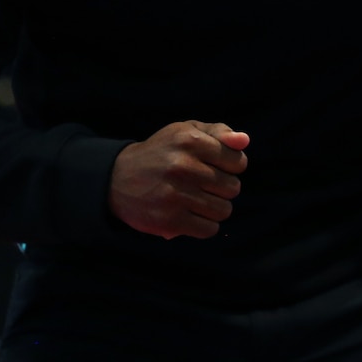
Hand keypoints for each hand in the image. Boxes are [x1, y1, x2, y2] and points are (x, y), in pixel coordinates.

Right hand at [108, 121, 248, 239]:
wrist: (116, 178)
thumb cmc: (162, 152)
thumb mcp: (186, 132)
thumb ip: (219, 132)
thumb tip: (244, 140)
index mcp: (190, 141)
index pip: (238, 162)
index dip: (232, 167)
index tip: (217, 167)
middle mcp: (182, 166)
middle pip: (233, 188)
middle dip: (223, 188)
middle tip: (204, 185)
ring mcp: (175, 195)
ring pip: (223, 210)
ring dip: (215, 208)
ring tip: (199, 200)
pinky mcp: (168, 220)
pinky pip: (209, 229)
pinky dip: (205, 225)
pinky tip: (192, 215)